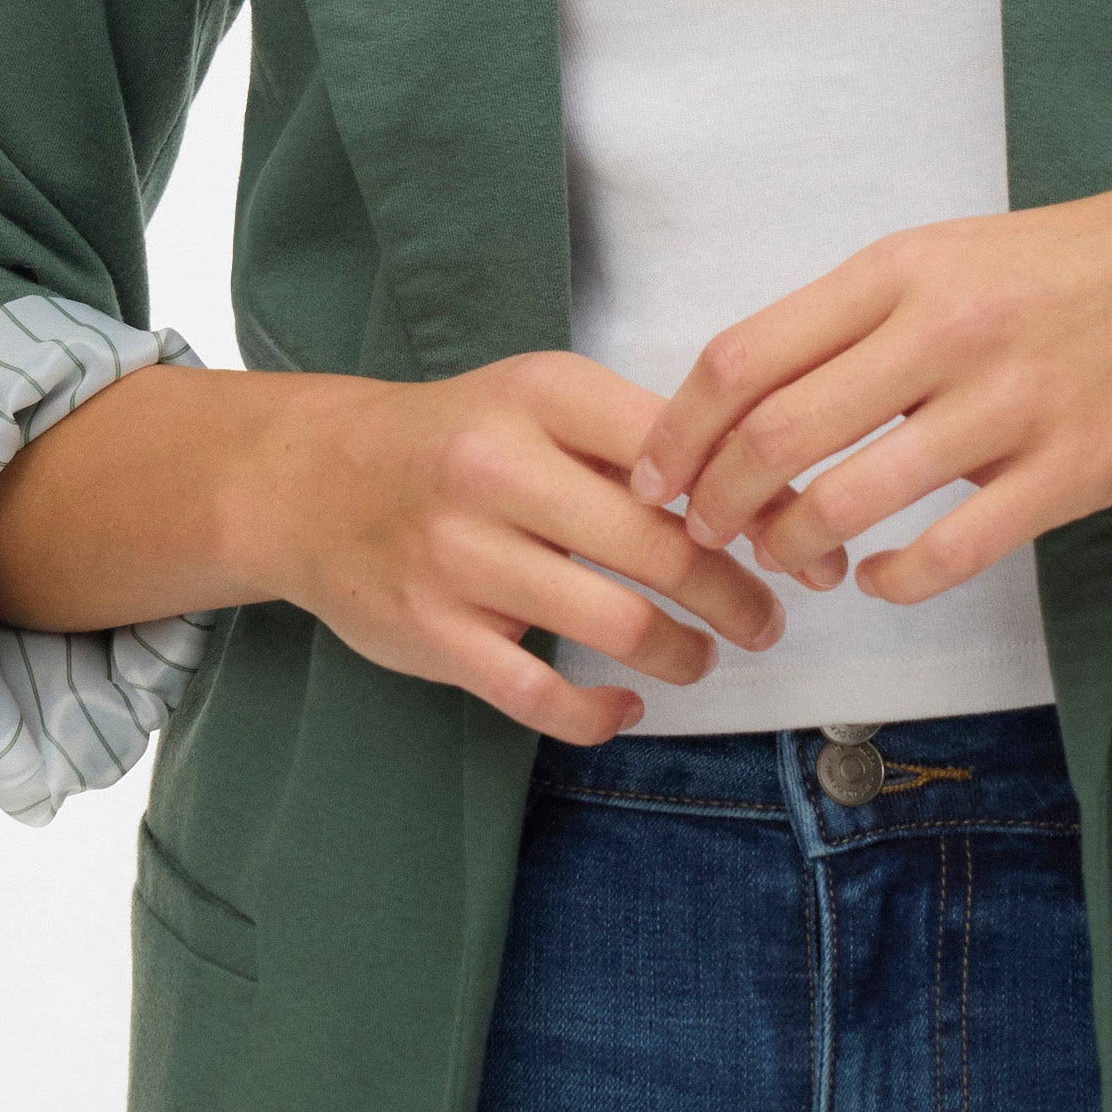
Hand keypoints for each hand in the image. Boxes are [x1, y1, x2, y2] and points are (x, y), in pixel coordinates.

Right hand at [288, 350, 786, 741]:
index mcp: (541, 395)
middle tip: (766, 619)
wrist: (315, 482)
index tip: (796, 543)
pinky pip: (538, 695)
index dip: (754, 505)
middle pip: (660, 547)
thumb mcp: (543, 402)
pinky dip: (598, 716)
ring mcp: (458, 555)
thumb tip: (768, 505)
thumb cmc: (460, 441)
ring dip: (682, 654)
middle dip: (735, 596)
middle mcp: (496, 469)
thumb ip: (642, 443)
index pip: (679, 450)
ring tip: (702, 657)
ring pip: (613, 624)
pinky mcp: (431, 631)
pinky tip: (625, 708)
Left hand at [626, 161, 1111, 607]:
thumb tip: (765, 392)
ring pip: (849, 501)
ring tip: (793, 559)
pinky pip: (948, 551)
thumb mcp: (963, 253)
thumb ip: (868, 316)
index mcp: (905, 268)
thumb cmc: (1097, 262)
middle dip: (717, 504)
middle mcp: (946, 330)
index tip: (653, 477)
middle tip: (707, 535)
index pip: (745, 357)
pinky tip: (881, 579)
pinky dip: (893, 580)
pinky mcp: (1072, 472)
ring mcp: (1011, 404)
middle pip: (775, 436)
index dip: (677, 432)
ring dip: (796, 547)